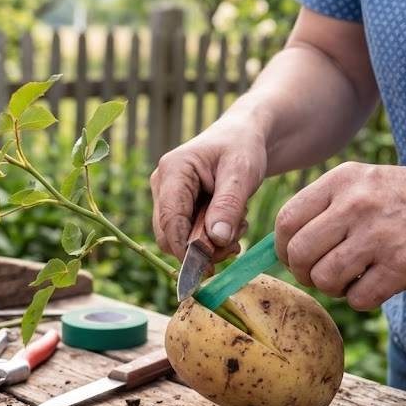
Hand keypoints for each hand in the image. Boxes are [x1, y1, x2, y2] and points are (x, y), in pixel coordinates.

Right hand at [150, 115, 267, 261]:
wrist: (243, 136)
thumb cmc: (242, 147)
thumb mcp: (242, 172)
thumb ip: (228, 204)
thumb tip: (216, 240)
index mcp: (173, 170)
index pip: (170, 219)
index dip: (185, 248)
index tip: (208, 268)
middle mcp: (162, 184)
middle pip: (168, 234)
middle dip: (201, 249)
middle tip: (234, 247)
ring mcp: (167, 196)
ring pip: (178, 238)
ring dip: (209, 245)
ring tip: (238, 229)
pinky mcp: (178, 207)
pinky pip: (187, 235)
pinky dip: (210, 240)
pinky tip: (230, 228)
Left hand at [274, 162, 405, 309]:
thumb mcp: (364, 183)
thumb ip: (324, 207)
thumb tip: (283, 247)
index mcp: (342, 180)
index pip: (286, 220)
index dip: (282, 247)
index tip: (293, 257)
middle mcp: (356, 205)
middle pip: (298, 254)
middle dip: (304, 273)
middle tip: (320, 274)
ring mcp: (378, 236)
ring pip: (324, 279)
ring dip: (333, 288)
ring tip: (352, 278)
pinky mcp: (401, 266)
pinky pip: (358, 298)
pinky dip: (362, 299)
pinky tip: (377, 283)